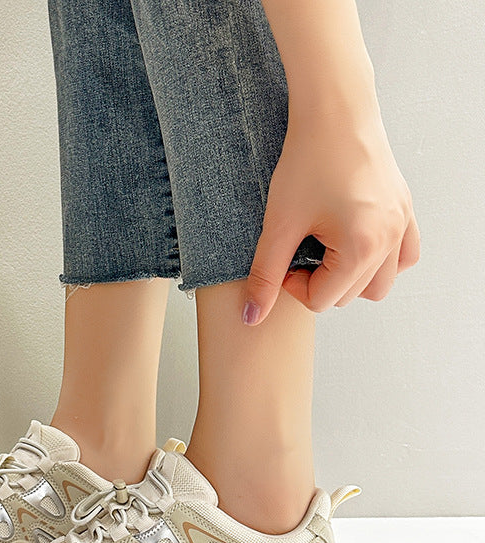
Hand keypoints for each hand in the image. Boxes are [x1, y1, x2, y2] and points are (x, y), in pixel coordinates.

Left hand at [243, 112, 420, 324]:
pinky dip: (380, 261)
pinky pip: (404, 256)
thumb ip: (265, 276)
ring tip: (324, 248)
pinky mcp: (405, 210)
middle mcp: (391, 240)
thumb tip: (250, 319)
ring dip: (350, 278)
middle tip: (299, 249)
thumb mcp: (278, 225)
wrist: (334, 111)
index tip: (282, 258)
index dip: (293, 286)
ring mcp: (403, 225)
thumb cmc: (306, 162)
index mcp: (363, 247)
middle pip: (350, 296)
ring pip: (380, 283)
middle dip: (320, 282)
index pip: (323, 301)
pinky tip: (352, 242)